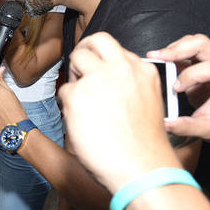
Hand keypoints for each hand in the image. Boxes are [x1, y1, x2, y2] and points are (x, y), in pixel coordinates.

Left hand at [58, 32, 180, 192]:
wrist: (143, 169)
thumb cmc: (144, 146)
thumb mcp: (146, 102)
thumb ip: (127, 85)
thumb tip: (102, 79)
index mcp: (141, 70)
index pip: (115, 49)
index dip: (102, 60)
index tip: (95, 70)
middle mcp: (121, 68)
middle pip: (95, 40)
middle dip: (84, 51)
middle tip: (78, 70)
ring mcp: (98, 80)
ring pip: (75, 59)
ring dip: (73, 76)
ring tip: (79, 99)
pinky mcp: (77, 95)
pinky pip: (64, 91)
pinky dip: (67, 106)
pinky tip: (80, 121)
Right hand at [148, 34, 209, 145]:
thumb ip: (188, 127)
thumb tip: (167, 123)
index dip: (191, 75)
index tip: (176, 88)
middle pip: (202, 44)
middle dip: (177, 49)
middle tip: (158, 58)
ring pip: (195, 42)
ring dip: (174, 48)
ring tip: (158, 58)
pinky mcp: (202, 63)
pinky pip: (188, 48)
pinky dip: (173, 52)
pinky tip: (164, 62)